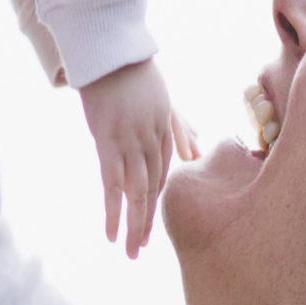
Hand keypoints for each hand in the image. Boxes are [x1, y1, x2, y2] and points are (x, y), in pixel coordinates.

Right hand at [77, 58, 198, 257]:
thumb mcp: (164, 99)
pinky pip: (112, 185)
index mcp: (165, 130)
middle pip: (153, 189)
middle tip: (141, 251)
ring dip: (135, 225)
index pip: (164, 174)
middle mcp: (152, 140)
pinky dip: (113, 212)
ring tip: (131, 252)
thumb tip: (197, 150)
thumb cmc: (134, 73)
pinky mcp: (108, 141)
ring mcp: (131, 142)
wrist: (110, 52)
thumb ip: (180, 127)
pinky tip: (112, 234)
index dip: (156, 200)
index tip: (149, 223)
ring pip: (136, 193)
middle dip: (148, 222)